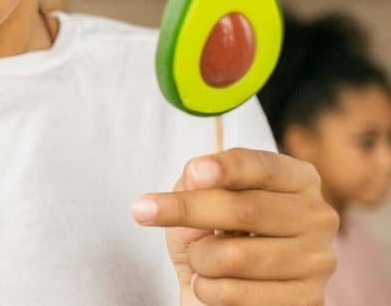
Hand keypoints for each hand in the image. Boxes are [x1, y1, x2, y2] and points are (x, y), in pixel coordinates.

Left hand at [132, 148, 338, 305]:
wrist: (222, 293)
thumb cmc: (212, 235)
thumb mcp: (198, 199)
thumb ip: (199, 182)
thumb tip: (196, 175)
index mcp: (297, 180)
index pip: (262, 167)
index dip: (227, 168)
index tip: (194, 172)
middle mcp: (317, 217)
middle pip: (246, 209)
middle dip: (187, 210)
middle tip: (143, 210)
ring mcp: (317, 261)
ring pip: (235, 257)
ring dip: (198, 258)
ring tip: (199, 259)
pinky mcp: (307, 301)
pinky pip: (235, 294)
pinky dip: (207, 290)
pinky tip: (212, 285)